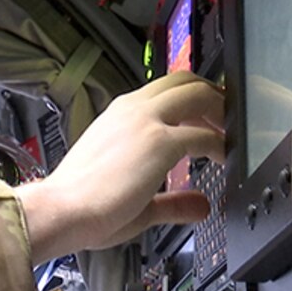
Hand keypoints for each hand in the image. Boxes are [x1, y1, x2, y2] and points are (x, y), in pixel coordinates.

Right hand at [17, 71, 224, 264]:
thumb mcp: (135, 198)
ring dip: (221, 111)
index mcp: (119, 114)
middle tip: (227, 116)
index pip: (162, 90)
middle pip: (184, 81)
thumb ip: (172, 200)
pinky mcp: (158, 143)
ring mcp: (146, 122)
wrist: (61, 210)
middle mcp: (132, 110)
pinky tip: (225, 159)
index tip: (206, 116)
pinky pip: (204, 135)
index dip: (190, 99)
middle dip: (211, 94)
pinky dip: (221, 145)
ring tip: (231, 133)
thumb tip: (199, 205)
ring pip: (197, 95)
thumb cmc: (81, 204)